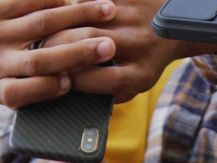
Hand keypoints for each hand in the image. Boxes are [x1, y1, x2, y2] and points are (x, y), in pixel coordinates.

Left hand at [0, 0, 118, 107]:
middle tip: (110, 46)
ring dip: (80, 14)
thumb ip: (30, 92)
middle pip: (41, 58)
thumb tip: (72, 85)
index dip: (50, 88)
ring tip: (109, 9)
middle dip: (78, 52)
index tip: (72, 82)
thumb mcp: (0, 90)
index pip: (25, 92)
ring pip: (43, 22)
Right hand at [42, 0, 215, 102]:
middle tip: (39, 48)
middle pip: (91, 42)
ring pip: (91, 17)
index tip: (54, 77)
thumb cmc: (144, 62)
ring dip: (64, 21)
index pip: (100, 79)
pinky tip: (65, 8)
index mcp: (140, 75)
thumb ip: (107, 92)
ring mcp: (138, 17)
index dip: (71, 78)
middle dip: (60, 45)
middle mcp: (142, 45)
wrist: (177, 26)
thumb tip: (71, 99)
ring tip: (46, 29)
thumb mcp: (132, 84)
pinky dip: (79, 1)